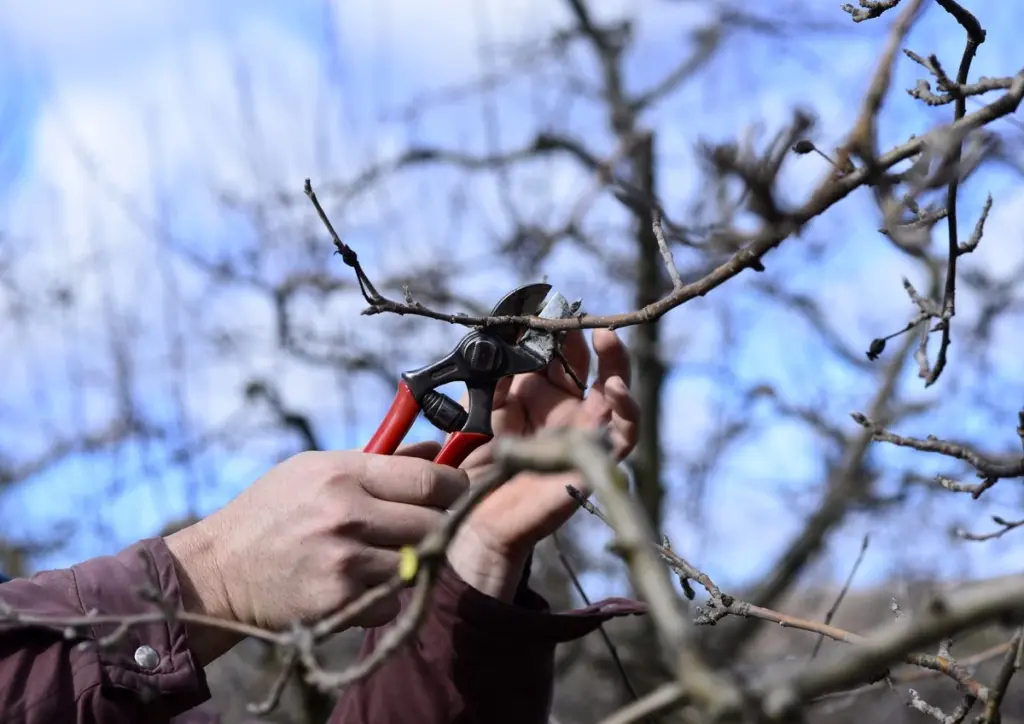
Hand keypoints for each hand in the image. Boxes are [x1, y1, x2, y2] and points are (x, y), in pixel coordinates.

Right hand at [165, 443, 467, 662]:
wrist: (219, 571)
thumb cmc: (272, 511)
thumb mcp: (317, 469)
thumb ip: (380, 461)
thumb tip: (437, 449)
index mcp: (343, 473)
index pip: (429, 480)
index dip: (455, 487)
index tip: (457, 492)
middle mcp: (347, 515)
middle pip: (434, 523)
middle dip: (440, 526)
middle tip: (429, 526)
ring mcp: (345, 561)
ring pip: (419, 563)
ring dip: (413, 562)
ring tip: (385, 553)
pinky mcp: (339, 601)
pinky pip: (393, 600)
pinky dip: (385, 596)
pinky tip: (358, 583)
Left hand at [447, 328, 638, 600]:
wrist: (477, 516)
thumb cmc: (478, 465)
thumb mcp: (479, 410)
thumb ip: (491, 377)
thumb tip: (500, 338)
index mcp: (538, 395)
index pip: (554, 353)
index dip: (552, 331)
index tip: (545, 306)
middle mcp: (565, 409)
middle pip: (588, 365)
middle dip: (582, 338)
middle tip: (572, 314)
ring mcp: (584, 432)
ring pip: (617, 392)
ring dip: (616, 362)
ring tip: (605, 337)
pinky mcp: (596, 459)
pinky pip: (625, 434)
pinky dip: (628, 410)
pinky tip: (616, 389)